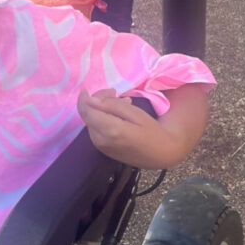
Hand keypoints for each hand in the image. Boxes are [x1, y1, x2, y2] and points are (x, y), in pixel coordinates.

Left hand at [77, 85, 207, 167]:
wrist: (158, 154)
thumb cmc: (151, 131)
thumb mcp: (135, 113)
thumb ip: (112, 106)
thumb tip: (91, 100)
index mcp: (110, 130)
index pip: (86, 110)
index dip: (86, 97)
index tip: (92, 89)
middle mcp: (100, 140)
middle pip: (87, 115)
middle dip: (96, 101)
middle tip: (115, 93)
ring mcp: (99, 146)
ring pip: (90, 121)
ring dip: (100, 110)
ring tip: (122, 104)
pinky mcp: (100, 148)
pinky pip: (94, 128)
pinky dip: (101, 119)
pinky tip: (117, 116)